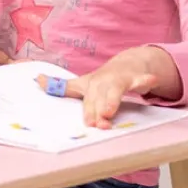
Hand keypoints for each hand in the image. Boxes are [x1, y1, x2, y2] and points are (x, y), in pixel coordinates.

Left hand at [37, 56, 157, 128]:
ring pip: (116, 92)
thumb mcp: (81, 84)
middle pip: (100, 98)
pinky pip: (141, 79)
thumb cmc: (101, 80)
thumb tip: (37, 80)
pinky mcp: (135, 78)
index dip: (89, 111)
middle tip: (99, 124)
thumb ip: (61, 86)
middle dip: (99, 110)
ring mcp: (119, 79)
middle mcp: (103, 82)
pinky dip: (145, 80)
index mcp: (90, 86)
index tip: (89, 123)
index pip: (88, 102)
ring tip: (110, 111)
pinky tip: (150, 80)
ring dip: (113, 101)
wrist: (127, 63)